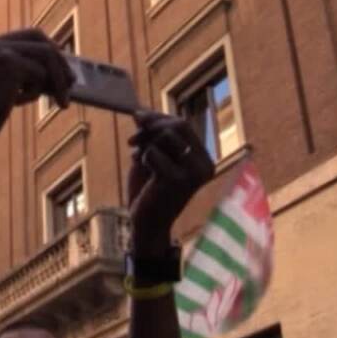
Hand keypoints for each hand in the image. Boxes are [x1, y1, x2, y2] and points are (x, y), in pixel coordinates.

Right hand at [0, 29, 73, 147]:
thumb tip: (48, 78)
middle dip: (58, 57)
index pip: (23, 36)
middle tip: (71, 79)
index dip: (45, 46)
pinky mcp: (9, 63)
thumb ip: (14, 78)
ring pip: (45, 54)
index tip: (59, 59)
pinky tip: (16, 103)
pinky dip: (34, 92)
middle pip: (37, 36)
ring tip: (61, 101)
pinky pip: (40, 74)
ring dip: (57, 79)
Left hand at [127, 112, 213, 253]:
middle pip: (178, 125)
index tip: (138, 116)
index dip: (159, 117)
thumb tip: (141, 112)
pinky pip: (153, 153)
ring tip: (136, 156)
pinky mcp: (177, 180)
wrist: (147, 225)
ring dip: (144, 143)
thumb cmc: (150, 191)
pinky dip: (142, 158)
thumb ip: (152, 136)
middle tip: (133, 138)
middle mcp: (204, 164)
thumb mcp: (153, 157)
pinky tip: (141, 169)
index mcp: (202, 158)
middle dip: (151, 126)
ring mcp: (193, 172)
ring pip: (165, 136)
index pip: (184, 125)